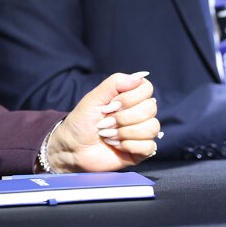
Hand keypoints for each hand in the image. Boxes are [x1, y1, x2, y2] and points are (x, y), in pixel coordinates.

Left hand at [45, 72, 159, 172]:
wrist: (73, 147)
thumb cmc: (83, 121)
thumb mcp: (94, 98)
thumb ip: (115, 84)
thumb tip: (140, 75)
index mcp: (130, 97)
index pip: (147, 89)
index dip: (129, 98)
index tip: (109, 106)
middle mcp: (139, 113)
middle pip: (151, 108)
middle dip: (123, 117)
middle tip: (104, 123)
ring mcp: (142, 132)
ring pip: (152, 127)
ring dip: (125, 132)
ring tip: (107, 134)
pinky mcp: (141, 151)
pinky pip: (149, 146)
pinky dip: (129, 146)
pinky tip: (115, 145)